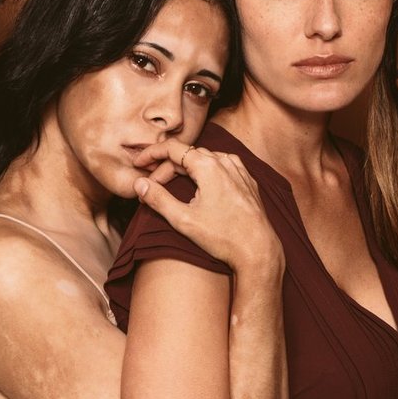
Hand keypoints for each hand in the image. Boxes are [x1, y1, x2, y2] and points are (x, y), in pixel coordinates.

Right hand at [132, 140, 280, 273]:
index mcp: (208, 166)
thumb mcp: (184, 220)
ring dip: (185, 170)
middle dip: (166, 168)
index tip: (138, 163)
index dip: (151, 154)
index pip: (173, 148)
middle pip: (187, 155)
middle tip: (151, 186)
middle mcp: (225, 162)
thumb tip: (139, 184)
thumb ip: (158, 199)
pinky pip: (221, 167)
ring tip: (171, 186)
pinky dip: (204, 172)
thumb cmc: (223, 237)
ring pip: (204, 160)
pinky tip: (199, 187)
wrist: (259, 250)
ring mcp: (239, 170)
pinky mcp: (247, 181)